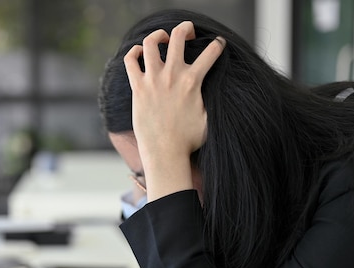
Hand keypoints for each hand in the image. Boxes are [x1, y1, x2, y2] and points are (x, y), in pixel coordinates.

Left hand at [123, 21, 224, 200]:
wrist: (164, 153)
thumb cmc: (189, 141)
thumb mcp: (210, 119)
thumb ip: (212, 101)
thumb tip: (222, 96)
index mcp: (193, 82)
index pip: (211, 52)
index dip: (217, 45)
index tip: (217, 45)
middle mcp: (172, 76)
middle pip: (179, 37)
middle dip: (186, 29)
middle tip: (188, 34)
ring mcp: (153, 80)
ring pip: (152, 43)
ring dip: (159, 36)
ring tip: (163, 39)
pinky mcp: (137, 88)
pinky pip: (131, 60)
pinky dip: (135, 52)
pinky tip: (141, 54)